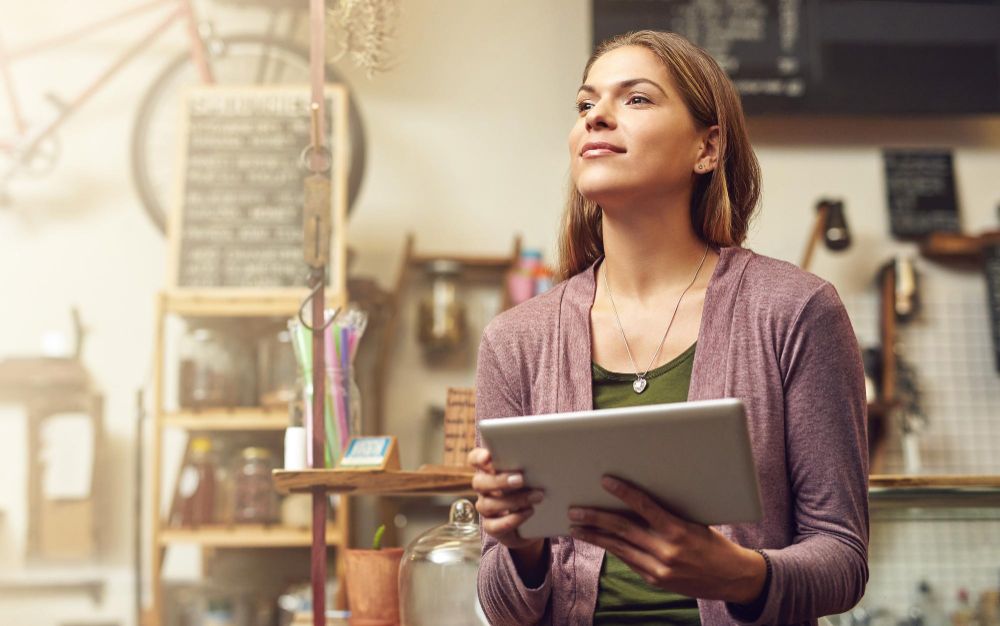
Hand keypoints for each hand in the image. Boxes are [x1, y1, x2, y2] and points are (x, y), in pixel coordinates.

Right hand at [468, 447, 544, 550]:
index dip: (478, 458)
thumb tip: (545, 458)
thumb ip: (531, 466)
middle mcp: (484, 489)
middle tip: (521, 479)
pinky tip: (528, 512)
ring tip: (536, 497)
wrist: (536, 521)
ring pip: (487, 504)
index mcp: (490, 471)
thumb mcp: (533, 475)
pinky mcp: (492, 527)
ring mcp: (486, 508)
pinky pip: (494, 525)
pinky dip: (512, 520)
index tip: (489, 457)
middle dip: (499, 481)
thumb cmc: (534, 488)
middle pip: (479, 482)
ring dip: (513, 501)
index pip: (474, 459)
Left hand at [567, 475, 765, 604]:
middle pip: (623, 529)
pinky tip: (599, 540)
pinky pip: (628, 560)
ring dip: (596, 536)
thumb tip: (641, 494)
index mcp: (679, 531)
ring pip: (619, 548)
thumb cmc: (715, 543)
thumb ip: (669, 512)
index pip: (644, 507)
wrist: (732, 578)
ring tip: (577, 527)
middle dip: (595, 519)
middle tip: (575, 510)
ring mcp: (659, 569)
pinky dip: (613, 548)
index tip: (605, 480)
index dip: (624, 492)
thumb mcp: (696, 522)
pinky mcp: (655, 580)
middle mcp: (666, 551)